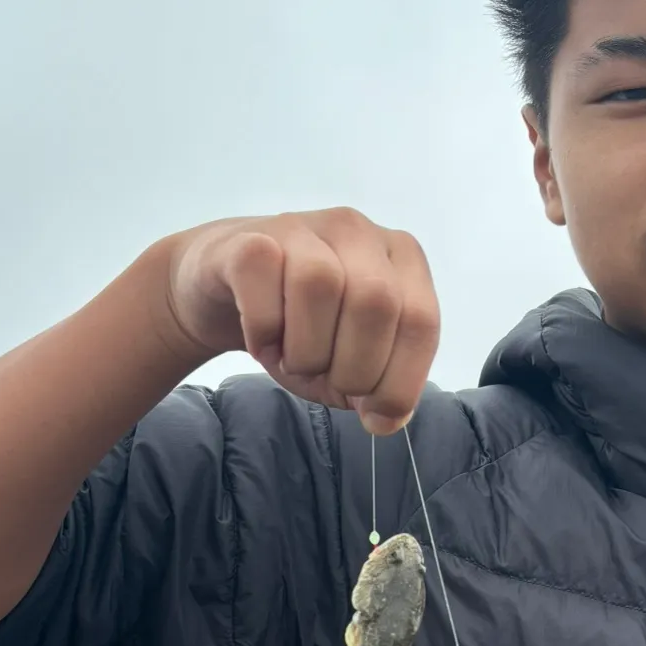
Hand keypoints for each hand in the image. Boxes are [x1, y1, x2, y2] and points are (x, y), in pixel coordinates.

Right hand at [165, 209, 439, 433]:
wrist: (225, 289)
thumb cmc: (299, 327)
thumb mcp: (348, 363)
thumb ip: (378, 387)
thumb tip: (385, 418)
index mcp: (401, 259)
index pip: (421, 321)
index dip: (400, 379)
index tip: (373, 413)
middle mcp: (358, 232)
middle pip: (376, 302)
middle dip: (353, 366)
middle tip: (324, 379)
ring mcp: (305, 227)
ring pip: (321, 284)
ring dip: (305, 348)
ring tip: (290, 359)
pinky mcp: (252, 237)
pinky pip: (265, 277)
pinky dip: (263, 327)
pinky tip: (261, 338)